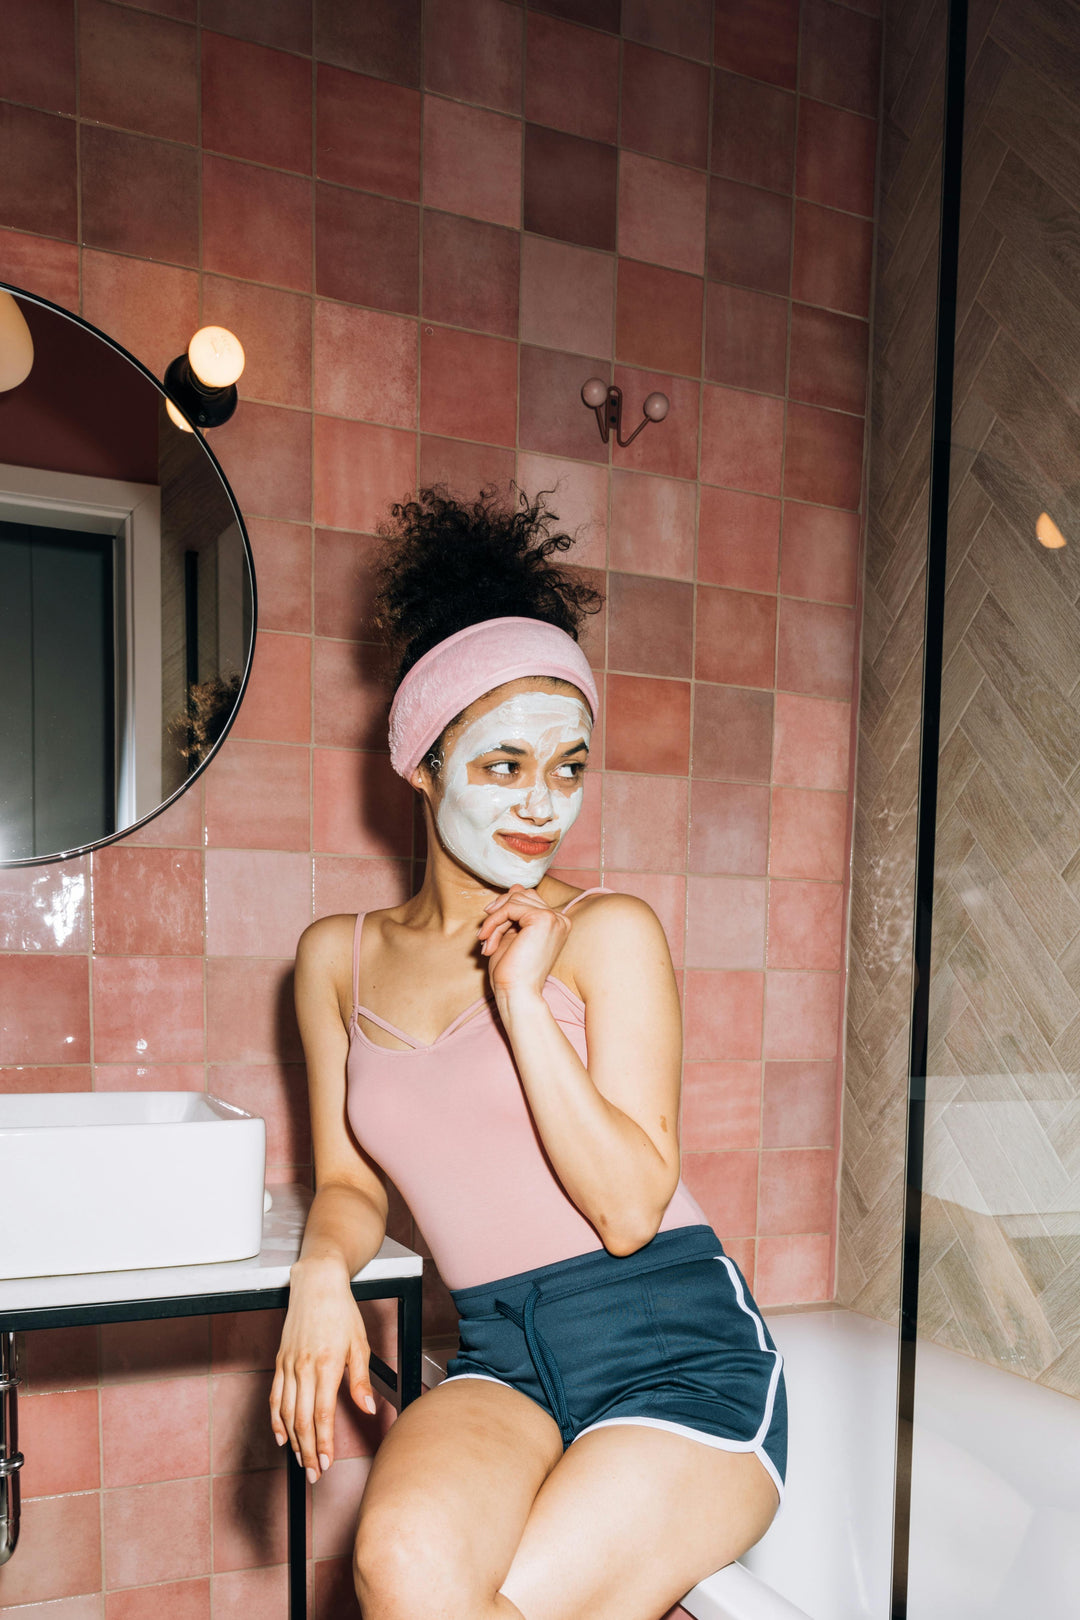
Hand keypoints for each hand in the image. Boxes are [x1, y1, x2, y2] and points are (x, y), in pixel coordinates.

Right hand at [269, 1257, 376, 1481]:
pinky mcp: (280, 1360)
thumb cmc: (342, 1312)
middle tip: (314, 1474)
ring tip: (301, 1461)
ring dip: (293, 1441)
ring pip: (286, 1412)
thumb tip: (368, 1409)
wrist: (316, 1284)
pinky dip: (275, 1420)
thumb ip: (361, 1380)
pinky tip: (281, 1436)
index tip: (327, 1464)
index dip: (324, 1443)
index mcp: (327, 1365)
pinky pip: (274, 1397)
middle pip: (302, 1420)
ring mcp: (289, 1365)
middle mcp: (304, 1367)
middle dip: (308, 1451)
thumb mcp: (359, 1344)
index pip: (323, 1415)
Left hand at [476, 884, 571, 1004]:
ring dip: (495, 920)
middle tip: (485, 935)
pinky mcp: (543, 919)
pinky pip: (510, 907)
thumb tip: (514, 886)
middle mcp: (560, 919)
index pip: (527, 899)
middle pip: (521, 894)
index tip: (488, 929)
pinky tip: (488, 940)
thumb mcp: (512, 934)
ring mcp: (554, 918)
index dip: (504, 909)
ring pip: (514, 899)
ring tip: (487, 942)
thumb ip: (515, 911)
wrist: (517, 993)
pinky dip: (494, 922)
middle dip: (498, 912)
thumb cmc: (512, 972)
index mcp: (556, 923)